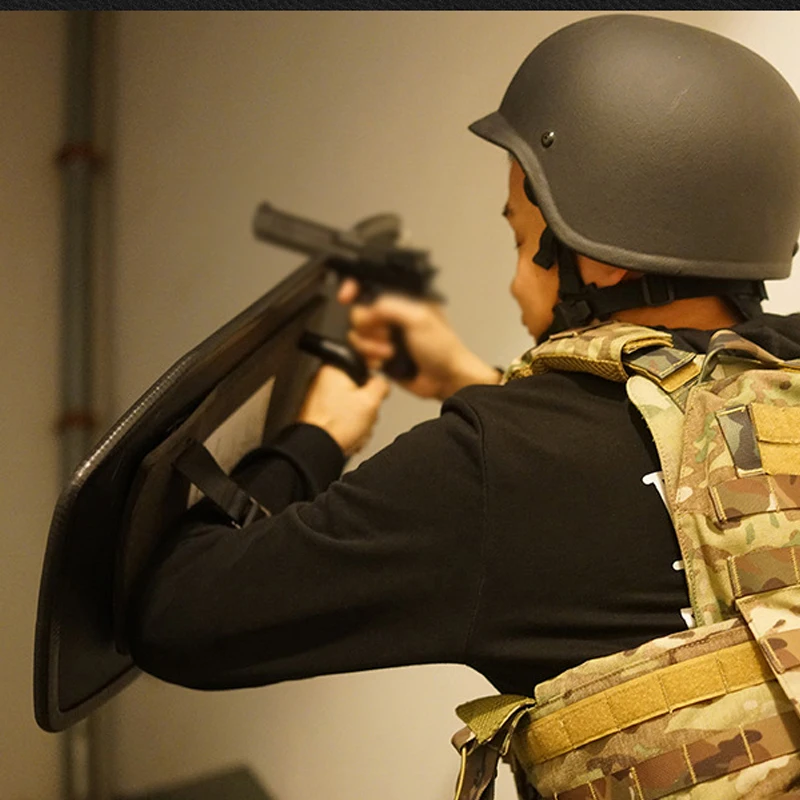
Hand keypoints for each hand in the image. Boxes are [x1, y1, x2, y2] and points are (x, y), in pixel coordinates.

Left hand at [297, 365, 389, 456]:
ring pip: (353, 405)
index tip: (381, 380)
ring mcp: (320, 400)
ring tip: (357, 430)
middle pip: (359, 387)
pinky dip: (350, 426)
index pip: (361, 362)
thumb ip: (381, 386)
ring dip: (361, 419)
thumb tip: (383, 383)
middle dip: (368, 405)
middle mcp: (323, 381)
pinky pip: (344, 417)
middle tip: (367, 415)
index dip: (375, 370)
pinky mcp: (320, 416)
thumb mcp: (370, 401)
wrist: (318, 449)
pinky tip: (351, 436)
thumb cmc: (335, 426)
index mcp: (333, 370)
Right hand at [337, 279, 500, 400]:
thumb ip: (390, 306)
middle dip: (369, 328)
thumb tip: (367, 308)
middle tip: (387, 335)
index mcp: (402, 300)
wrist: (446, 379)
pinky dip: (371, 359)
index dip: (353, 288)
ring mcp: (384, 336)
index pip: (370, 286)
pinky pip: (361, 354)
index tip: (346, 297)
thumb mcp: (418, 318)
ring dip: (372, 346)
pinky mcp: (380, 355)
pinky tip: (386, 362)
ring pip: (357, 336)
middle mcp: (391, 316)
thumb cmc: (443, 347)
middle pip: (358, 314)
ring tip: (391, 352)